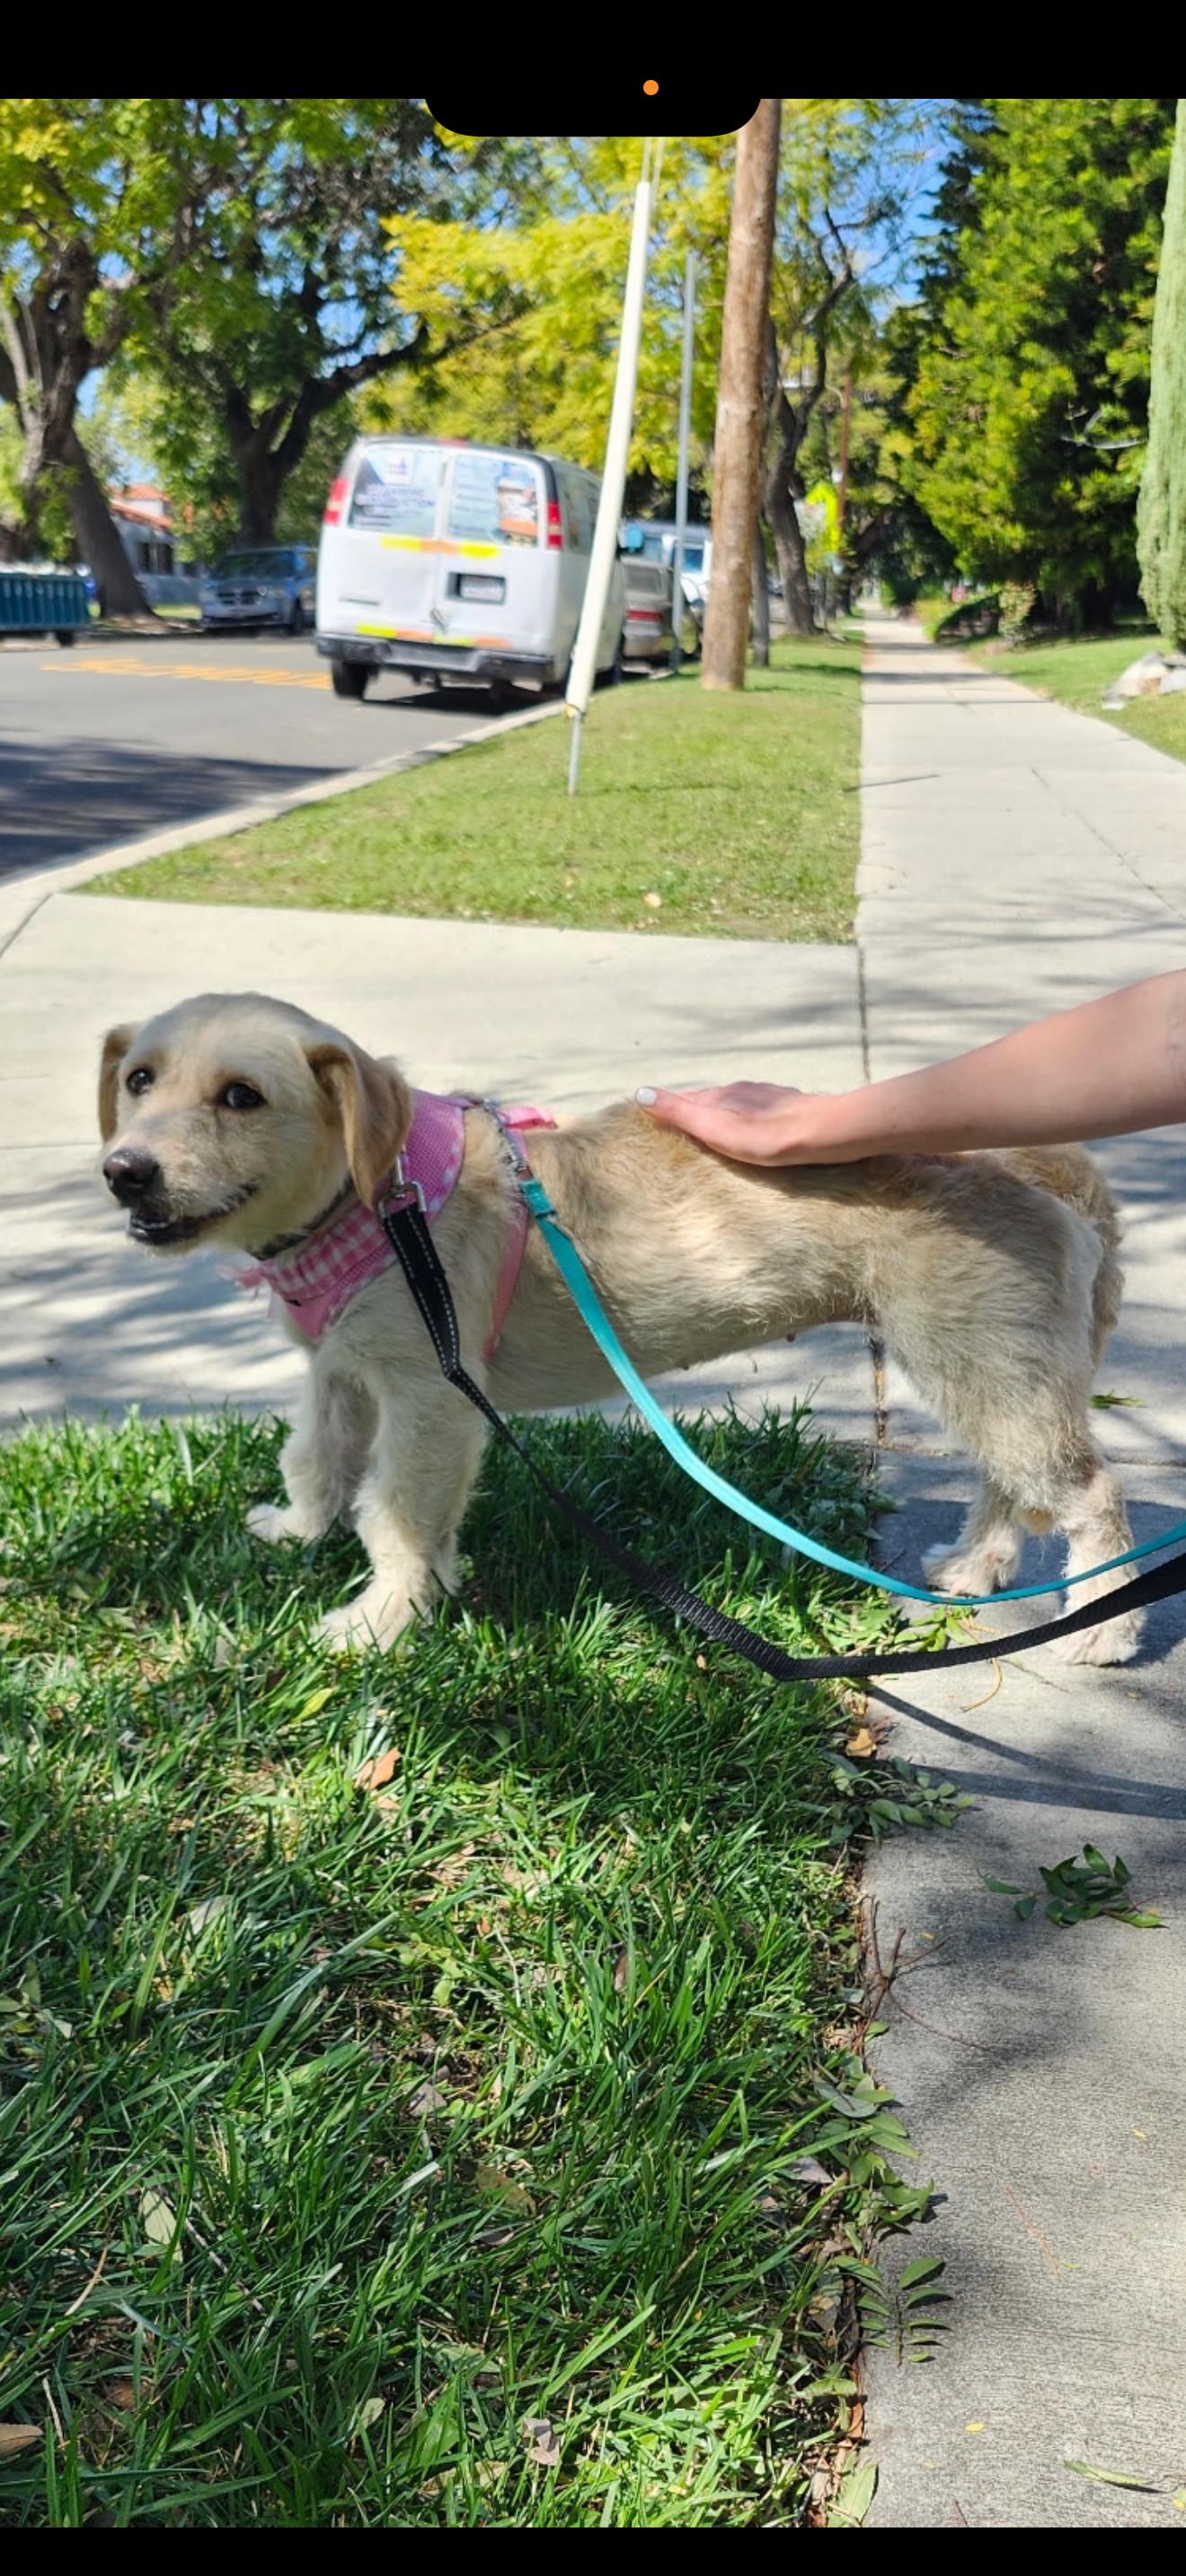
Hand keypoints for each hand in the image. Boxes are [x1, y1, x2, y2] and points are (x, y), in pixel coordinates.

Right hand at [635, 1080, 822, 1165]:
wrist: (825, 1133)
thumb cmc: (769, 1138)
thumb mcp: (717, 1129)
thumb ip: (681, 1113)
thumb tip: (640, 1092)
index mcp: (721, 1095)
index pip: (683, 1099)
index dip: (665, 1109)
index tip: (649, 1121)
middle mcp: (740, 1089)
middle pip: (707, 1100)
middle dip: (690, 1112)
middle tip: (674, 1131)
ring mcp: (764, 1096)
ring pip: (731, 1104)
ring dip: (717, 1116)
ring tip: (708, 1133)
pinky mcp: (784, 1106)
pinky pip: (753, 1111)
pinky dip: (741, 1119)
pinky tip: (748, 1131)